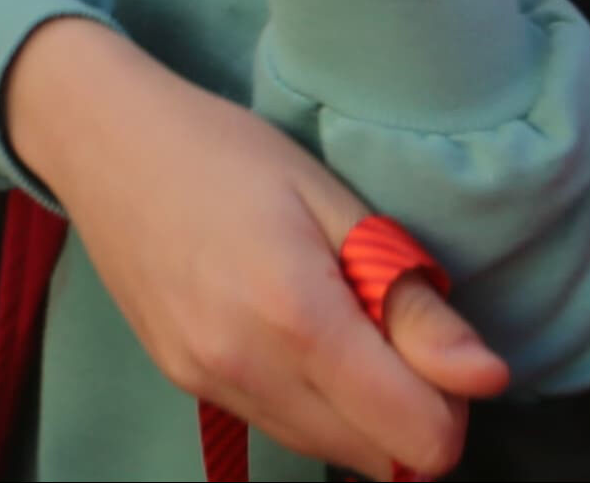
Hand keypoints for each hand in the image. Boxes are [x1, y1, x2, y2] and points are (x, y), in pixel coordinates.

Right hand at [2, 19, 503, 479]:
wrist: (101, 139)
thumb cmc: (225, 150)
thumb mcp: (333, 203)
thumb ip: (410, 302)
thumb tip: (488, 379)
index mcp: (298, 317)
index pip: (418, 437)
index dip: (450, 402)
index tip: (432, 343)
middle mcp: (248, 369)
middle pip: (379, 459)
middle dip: (408, 412)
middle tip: (388, 329)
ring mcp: (208, 382)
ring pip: (328, 451)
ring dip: (357, 412)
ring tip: (335, 324)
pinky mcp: (183, 381)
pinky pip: (277, 425)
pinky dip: (307, 400)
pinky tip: (284, 328)